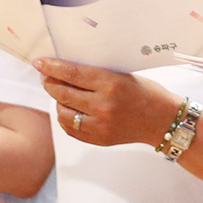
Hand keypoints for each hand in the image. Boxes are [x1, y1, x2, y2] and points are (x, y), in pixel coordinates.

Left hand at [36, 59, 177, 148]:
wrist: (163, 121)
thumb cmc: (147, 94)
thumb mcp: (123, 76)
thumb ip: (96, 74)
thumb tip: (66, 69)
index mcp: (111, 84)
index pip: (72, 74)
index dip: (52, 67)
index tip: (40, 62)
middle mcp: (103, 105)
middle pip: (63, 93)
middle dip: (50, 83)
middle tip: (46, 77)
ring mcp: (100, 125)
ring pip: (62, 113)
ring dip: (58, 101)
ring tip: (61, 94)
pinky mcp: (98, 139)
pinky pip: (70, 128)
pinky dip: (66, 118)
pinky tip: (70, 110)